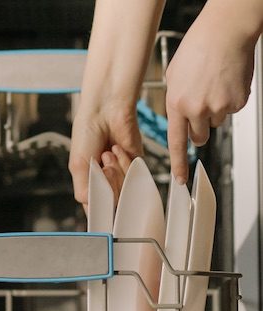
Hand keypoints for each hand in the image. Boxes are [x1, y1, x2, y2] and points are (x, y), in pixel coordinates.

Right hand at [69, 103, 141, 206]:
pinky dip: (125, 163)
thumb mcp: (78, 165)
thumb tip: (97, 212)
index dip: (99, 209)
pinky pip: (134, 177)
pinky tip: (117, 149)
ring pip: (124, 192)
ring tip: (107, 153)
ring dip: (115, 171)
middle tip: (100, 163)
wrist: (106, 111)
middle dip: (106, 182)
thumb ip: (85, 192)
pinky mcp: (136, 167)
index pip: (97, 210)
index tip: (99, 204)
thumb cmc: (88, 132)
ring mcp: (122, 176)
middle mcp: (106, 183)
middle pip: (112, 203)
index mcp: (89, 185)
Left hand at [166, 1, 256, 183]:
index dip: (178, 164)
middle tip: (201, 109)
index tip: (180, 180)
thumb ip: (174, 101)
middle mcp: (197, 109)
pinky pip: (231, 111)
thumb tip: (178, 117)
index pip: (176, 143)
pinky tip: (225, 83)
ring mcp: (219, 107)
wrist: (225, 31)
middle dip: (198, 130)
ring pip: (215, 123)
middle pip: (198, 138)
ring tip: (213, 86)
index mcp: (177, 104)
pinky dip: (228, 101)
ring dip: (214, 111)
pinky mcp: (237, 103)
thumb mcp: (173, 76)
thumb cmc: (198, 48)